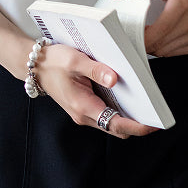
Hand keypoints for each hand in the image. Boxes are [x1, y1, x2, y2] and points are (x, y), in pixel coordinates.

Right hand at [35, 43, 156, 139]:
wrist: (34, 66)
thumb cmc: (53, 62)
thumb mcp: (74, 60)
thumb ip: (96, 69)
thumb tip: (115, 79)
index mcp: (83, 106)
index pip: (115, 124)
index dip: (137, 127)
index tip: (154, 124)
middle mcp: (83, 115)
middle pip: (116, 127)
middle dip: (136, 123)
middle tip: (154, 111)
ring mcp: (82, 113)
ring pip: (111, 122)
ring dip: (127, 116)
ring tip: (143, 101)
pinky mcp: (82, 107)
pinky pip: (104, 114)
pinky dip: (117, 108)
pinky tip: (125, 94)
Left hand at [111, 0, 187, 56]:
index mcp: (182, 5)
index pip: (158, 32)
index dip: (140, 37)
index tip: (127, 34)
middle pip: (159, 45)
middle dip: (142, 42)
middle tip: (131, 34)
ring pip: (164, 52)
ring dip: (151, 46)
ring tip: (145, 33)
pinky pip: (173, 53)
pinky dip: (162, 48)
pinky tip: (159, 36)